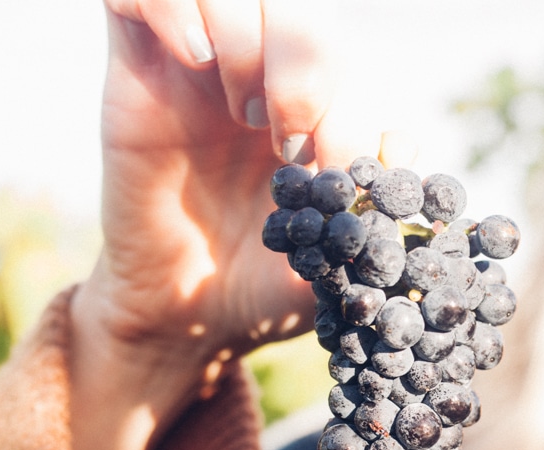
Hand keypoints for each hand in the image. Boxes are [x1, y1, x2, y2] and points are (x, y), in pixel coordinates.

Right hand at [67, 0, 407, 449]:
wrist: (185, 323)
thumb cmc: (266, 288)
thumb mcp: (336, 262)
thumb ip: (374, 219)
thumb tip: (410, 149)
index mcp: (311, 110)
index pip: (338, 50)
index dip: (346, 95)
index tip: (338, 165)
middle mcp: (255, 77)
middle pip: (290, 5)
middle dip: (306, 64)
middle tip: (294, 137)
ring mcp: (194, 66)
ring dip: (246, 40)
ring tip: (244, 114)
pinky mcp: (133, 68)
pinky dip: (173, 8)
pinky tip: (195, 61)